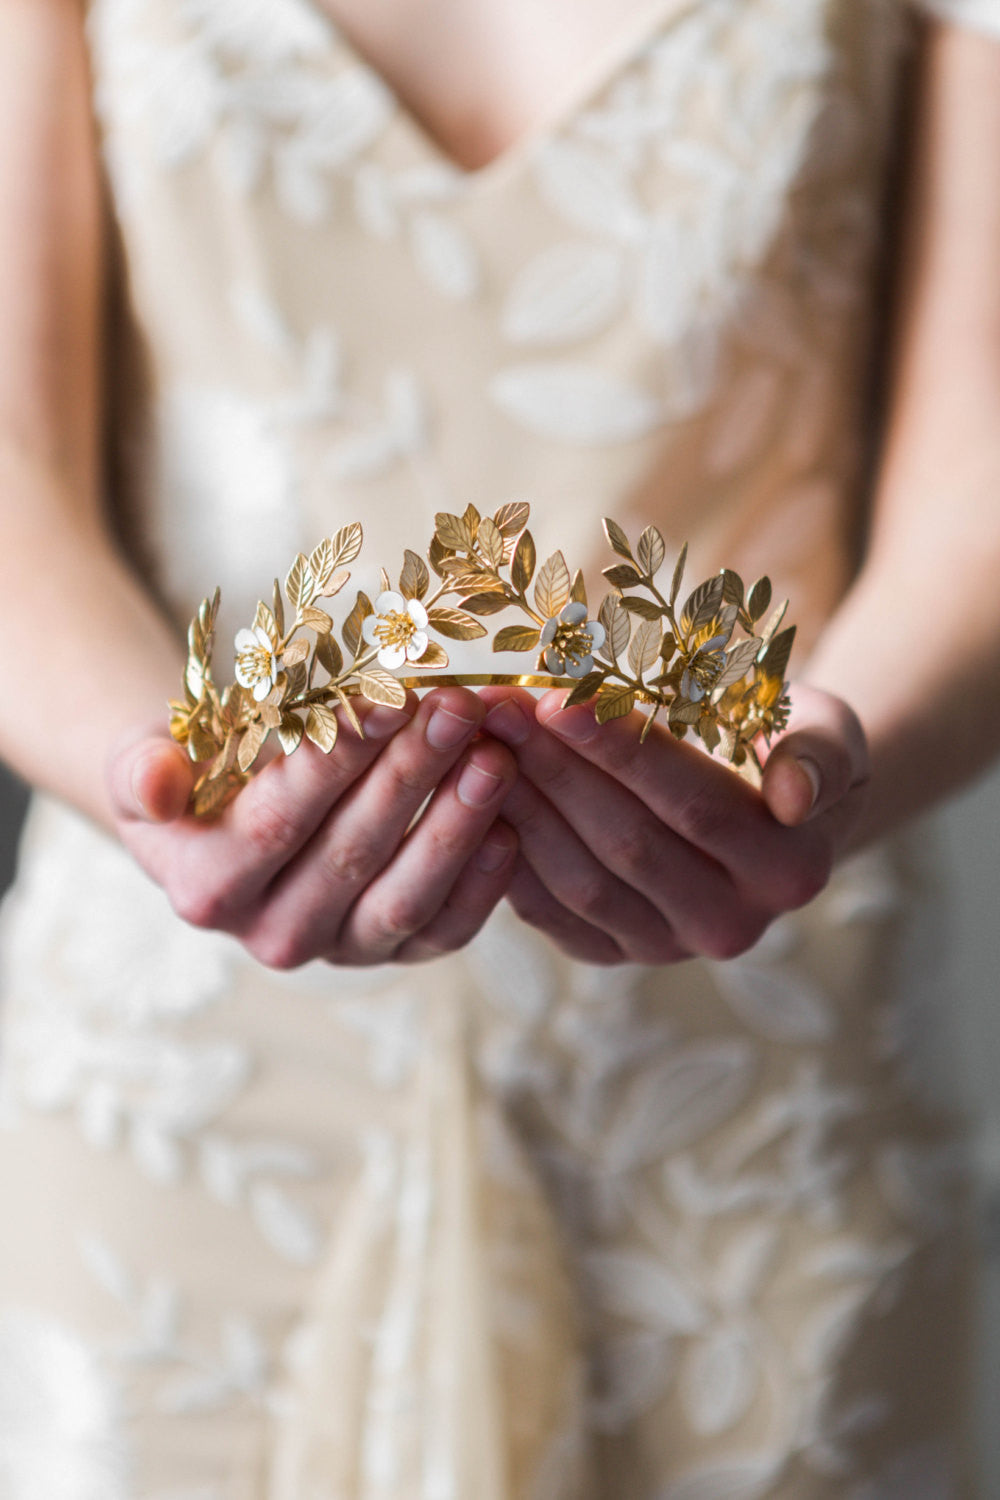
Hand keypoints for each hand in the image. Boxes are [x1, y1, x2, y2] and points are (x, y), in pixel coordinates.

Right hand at [106, 688, 517, 966]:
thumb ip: (143, 771)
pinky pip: (443, 930)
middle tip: (458, 709)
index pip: (280, 820)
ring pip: (405, 897)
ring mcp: (338, 950)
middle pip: (352, 854)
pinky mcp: (394, 952)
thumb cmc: (191, 769)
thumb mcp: (142, 757)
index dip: (336, 760)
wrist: (222, 811)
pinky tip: (512, 826)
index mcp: (208, 888)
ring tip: (495, 757)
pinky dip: (483, 885)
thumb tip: (157, 782)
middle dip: (410, 776)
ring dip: (456, 826)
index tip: (387, 697)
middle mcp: (272, 934)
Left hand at [479, 683, 869, 964]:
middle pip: (627, 844)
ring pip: (580, 879)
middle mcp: (731, 925)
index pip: (691, 805)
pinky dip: (508, 856)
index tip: (557, 697)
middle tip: (498, 708)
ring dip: (522, 807)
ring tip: (481, 739)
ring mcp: (666, 948)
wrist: (769, 804)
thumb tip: (793, 796)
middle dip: (555, 771)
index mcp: (788, 870)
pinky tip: (477, 797)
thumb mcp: (827, 729)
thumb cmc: (790, 742)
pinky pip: (549, 910)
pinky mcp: (612, 952)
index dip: (621, 751)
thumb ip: (818, 753)